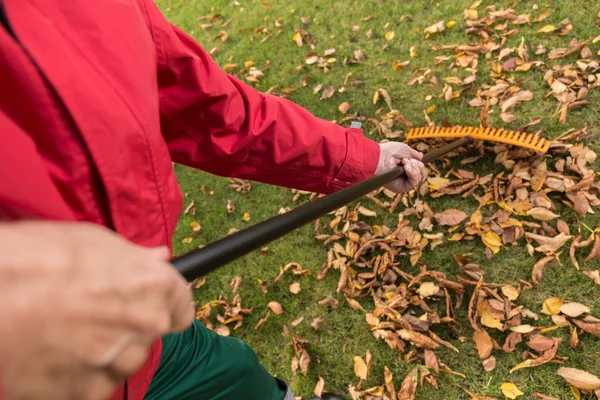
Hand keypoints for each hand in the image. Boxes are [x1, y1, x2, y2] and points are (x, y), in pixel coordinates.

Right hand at [0, 222, 193, 399]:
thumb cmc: (38, 258)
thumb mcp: (93, 241)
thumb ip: (135, 257)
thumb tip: (159, 259)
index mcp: (155, 286)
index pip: (183, 308)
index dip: (165, 305)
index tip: (148, 305)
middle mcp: (146, 326)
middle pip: (150, 335)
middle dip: (129, 327)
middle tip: (90, 313)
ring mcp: (118, 362)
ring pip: (123, 362)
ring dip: (105, 352)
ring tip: (65, 332)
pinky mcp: (88, 392)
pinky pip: (94, 384)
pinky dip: (78, 375)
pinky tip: (54, 352)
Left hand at [375, 142, 427, 192]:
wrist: (380, 157)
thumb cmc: (389, 152)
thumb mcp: (405, 150)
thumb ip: (414, 154)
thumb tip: (421, 157)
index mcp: (405, 167)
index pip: (419, 169)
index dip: (420, 164)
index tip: (417, 158)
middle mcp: (404, 176)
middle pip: (422, 174)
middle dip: (417, 165)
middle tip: (406, 160)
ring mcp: (403, 182)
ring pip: (419, 178)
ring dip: (414, 168)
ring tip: (404, 162)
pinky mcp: (401, 188)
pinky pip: (414, 182)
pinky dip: (413, 173)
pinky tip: (406, 167)